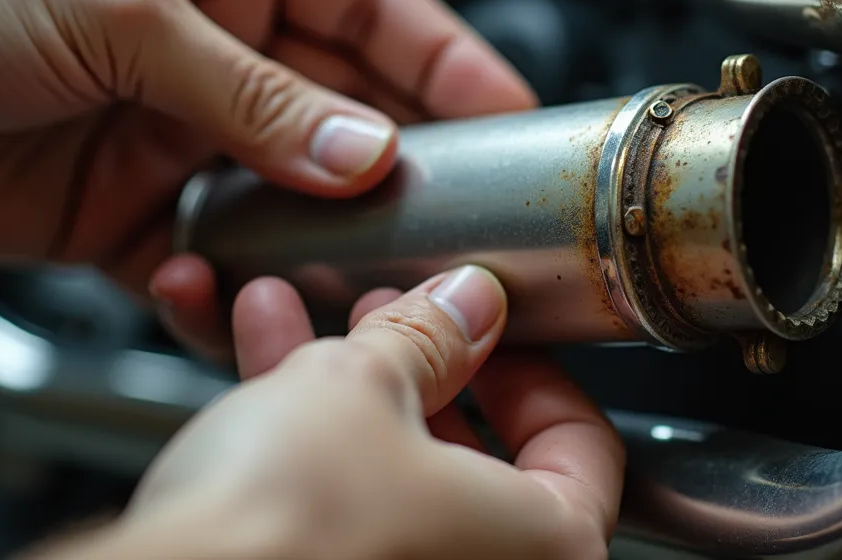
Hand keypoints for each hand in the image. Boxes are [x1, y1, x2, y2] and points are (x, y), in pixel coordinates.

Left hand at [0, 0, 535, 359]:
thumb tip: (361, 152)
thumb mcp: (120, 11)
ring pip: (291, 198)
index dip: (451, 61)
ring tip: (363, 276)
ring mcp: (179, 132)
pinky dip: (230, 286)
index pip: (376, 9)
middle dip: (405, 166)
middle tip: (458, 216)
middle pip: (348, 112)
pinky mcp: (131, 209)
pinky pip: (212, 258)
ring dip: (325, 239)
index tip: (511, 113)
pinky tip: (235, 292)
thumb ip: (251, 93)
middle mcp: (217, 46)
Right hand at [27, 266, 624, 558]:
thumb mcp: (361, 385)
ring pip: (393, 475)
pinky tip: (260, 372)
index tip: (485, 330)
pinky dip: (310, 443)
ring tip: (298, 318)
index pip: (581, 442)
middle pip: (474, 454)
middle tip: (387, 316)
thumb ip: (425, 335)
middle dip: (414, 363)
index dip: (528, 367)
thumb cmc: (283, 532)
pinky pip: (342, 508)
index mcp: (547, 544)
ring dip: (345, 386)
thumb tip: (462, 305)